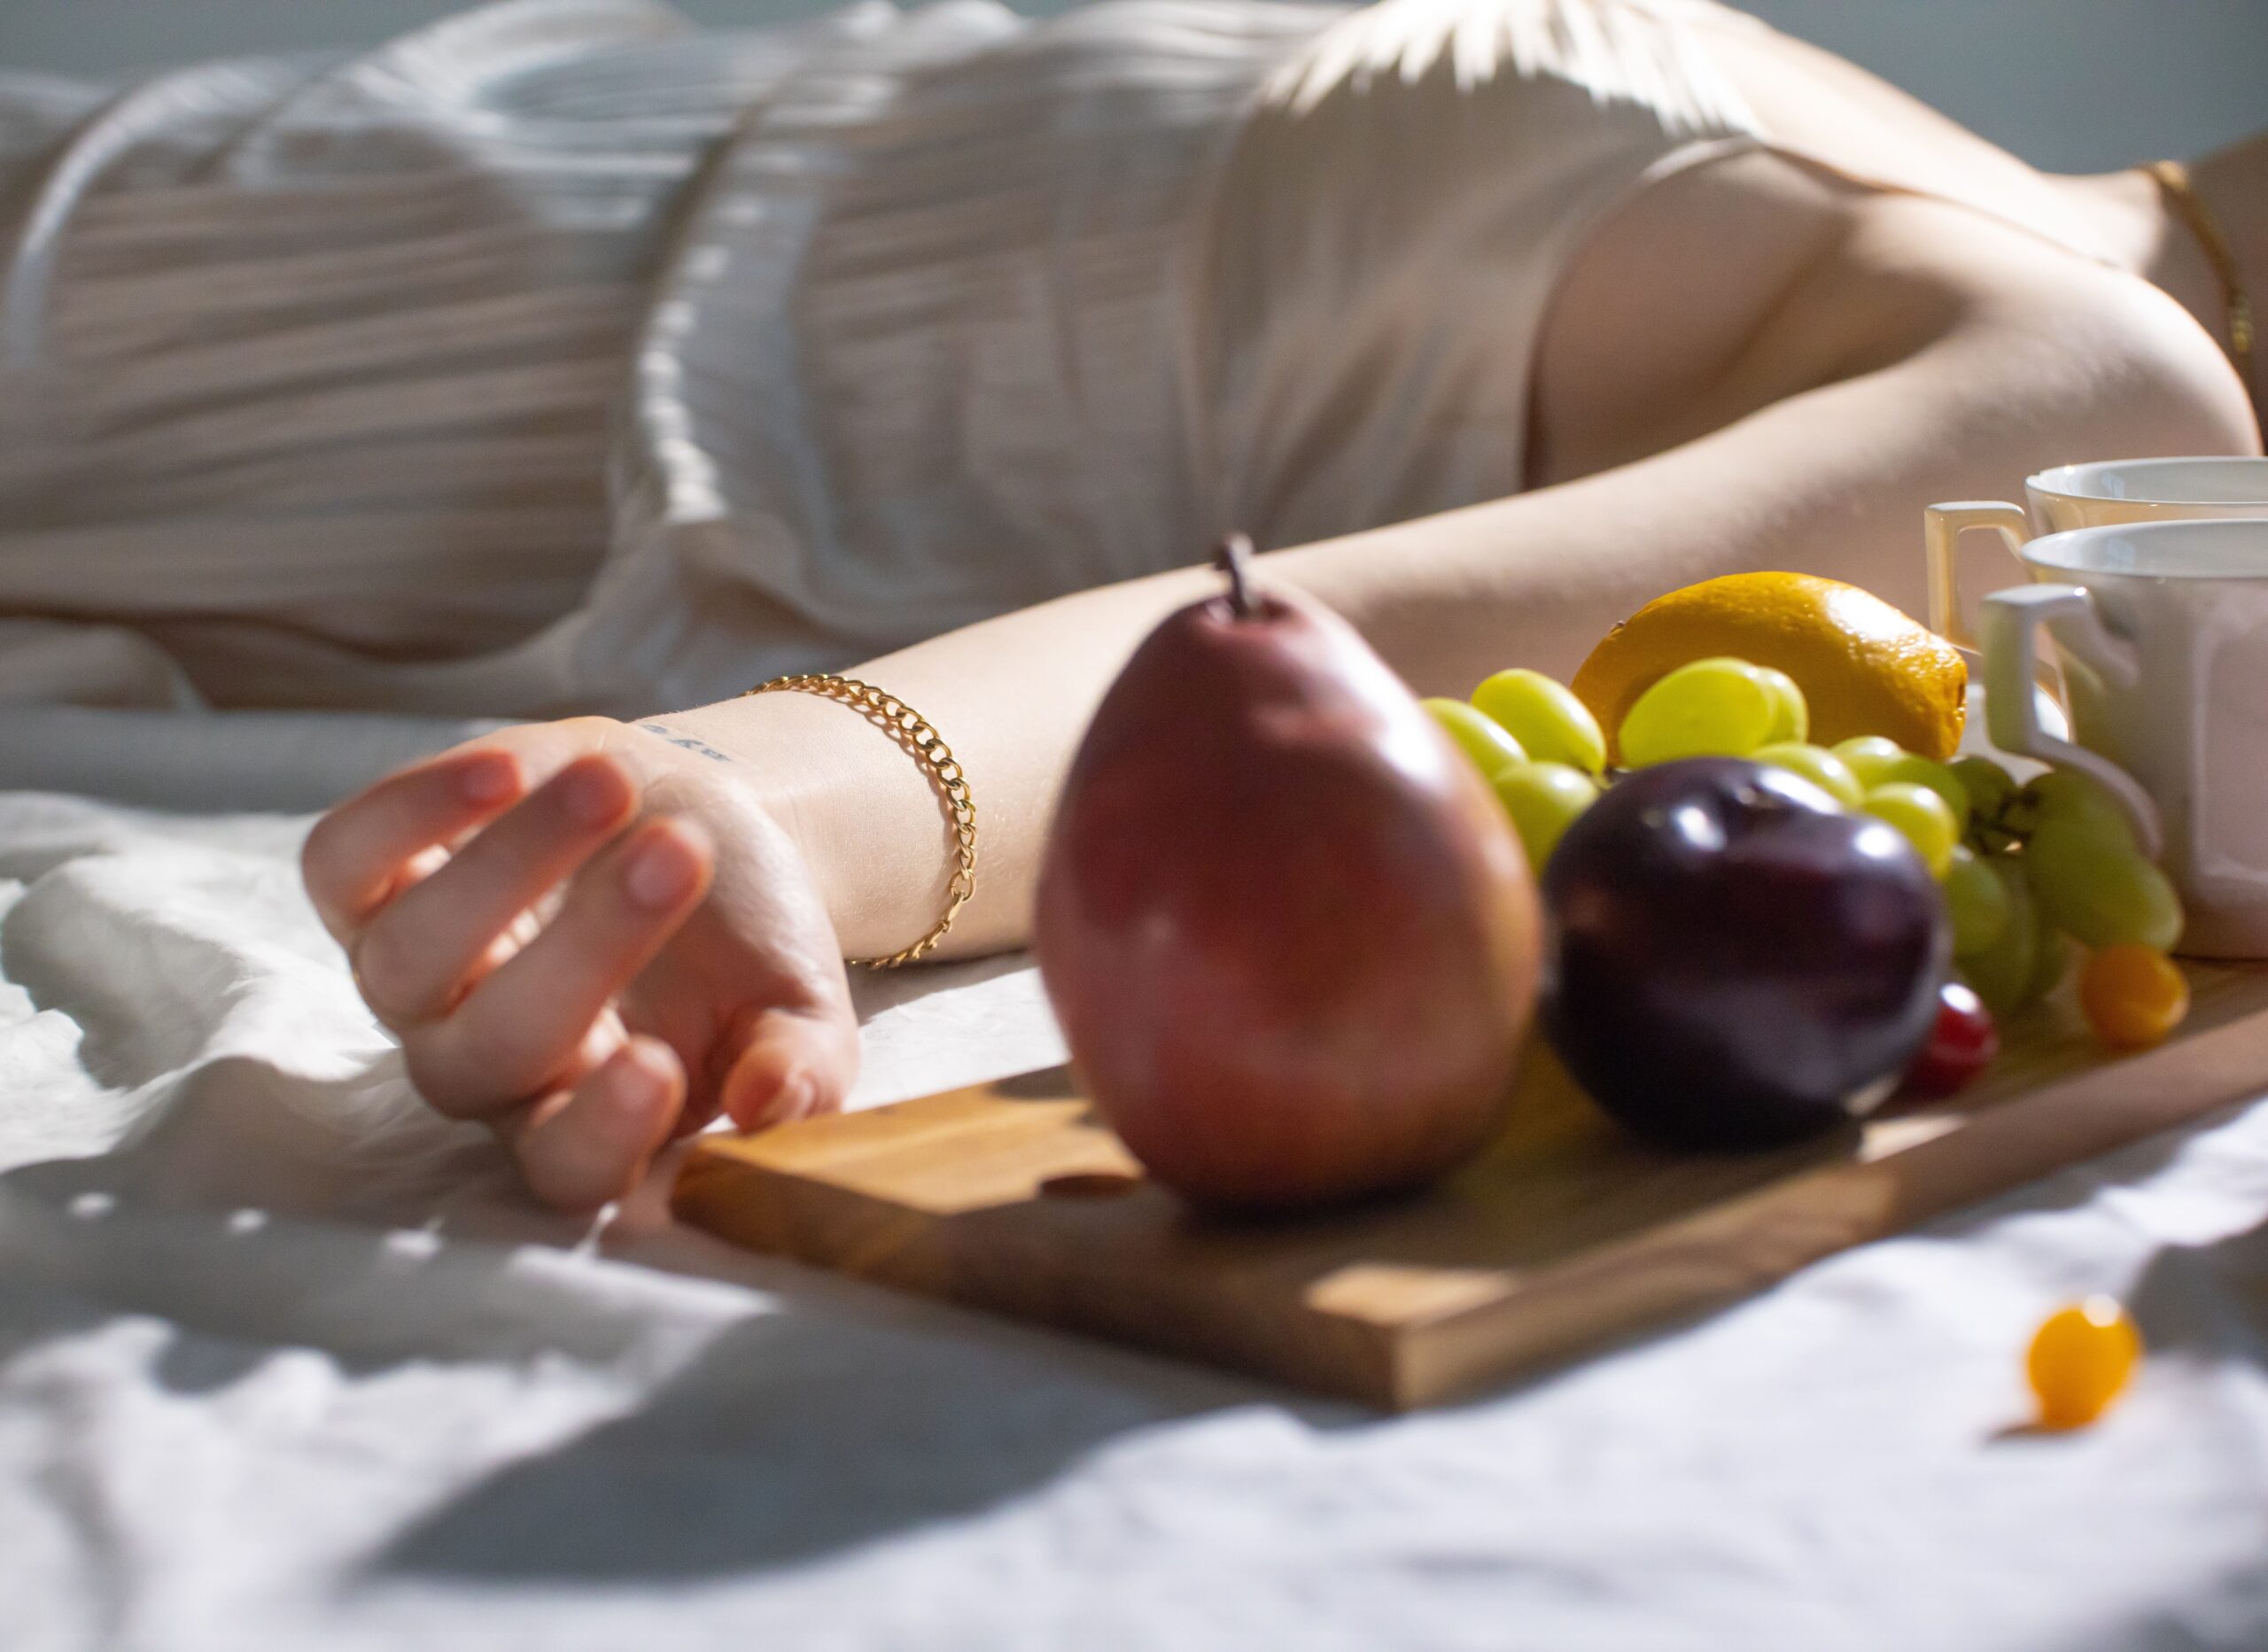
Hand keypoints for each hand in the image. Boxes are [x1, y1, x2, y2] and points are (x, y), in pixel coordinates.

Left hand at [301, 717, 859, 1209]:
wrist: (692, 826)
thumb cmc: (745, 946)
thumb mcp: (799, 1009)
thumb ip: (799, 1073)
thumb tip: (770, 1109)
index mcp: (593, 1120)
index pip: (568, 1165)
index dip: (599, 1131)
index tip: (660, 1066)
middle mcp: (485, 1068)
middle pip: (489, 1052)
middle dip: (584, 948)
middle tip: (680, 856)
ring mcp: (416, 981)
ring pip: (404, 958)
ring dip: (510, 864)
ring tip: (614, 784)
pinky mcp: (371, 885)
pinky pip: (344, 862)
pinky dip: (410, 813)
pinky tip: (506, 769)